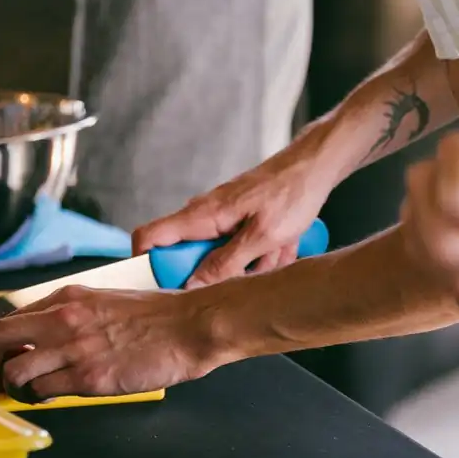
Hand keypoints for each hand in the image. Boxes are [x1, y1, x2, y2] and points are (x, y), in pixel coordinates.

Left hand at [0, 285, 227, 400]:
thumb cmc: (155, 316)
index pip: (9, 315)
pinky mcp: (88, 378)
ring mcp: (73, 349)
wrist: (188, 327)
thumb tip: (47, 333)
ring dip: (10, 386)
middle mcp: (62, 320)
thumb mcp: (104, 302)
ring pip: (15, 371)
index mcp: (67, 298)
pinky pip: (44, 391)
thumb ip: (73, 315)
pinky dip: (37, 397)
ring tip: (19, 393)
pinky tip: (44, 397)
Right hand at [133, 150, 327, 287]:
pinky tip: (281, 246)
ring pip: (220, 258)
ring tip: (277, 251)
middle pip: (188, 258)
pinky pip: (239, 250)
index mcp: (202, 216)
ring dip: (250, 264)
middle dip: (221, 273)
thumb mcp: (262, 237)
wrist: (313, 167)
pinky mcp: (236, 223)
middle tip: (252, 271)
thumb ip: (226, 263)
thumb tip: (191, 286)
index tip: (165, 290)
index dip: (145, 264)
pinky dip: (260, 254)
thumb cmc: (291, 194)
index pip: (149, 237)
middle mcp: (204, 216)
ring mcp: (219, 219)